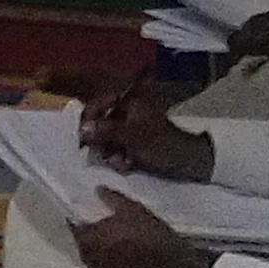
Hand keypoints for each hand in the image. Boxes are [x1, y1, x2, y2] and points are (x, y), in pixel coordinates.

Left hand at [70, 193, 211, 267]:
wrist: (171, 262)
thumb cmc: (150, 232)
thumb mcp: (133, 209)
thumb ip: (112, 198)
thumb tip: (97, 189)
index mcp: (95, 237)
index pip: (76, 230)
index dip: (77, 224)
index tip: (80, 218)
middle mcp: (94, 257)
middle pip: (82, 247)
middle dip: (84, 238)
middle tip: (92, 230)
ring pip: (90, 261)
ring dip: (91, 252)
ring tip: (101, 244)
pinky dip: (101, 265)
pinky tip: (110, 259)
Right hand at [81, 83, 211, 180]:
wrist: (187, 161)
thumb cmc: (160, 143)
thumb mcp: (131, 136)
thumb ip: (105, 131)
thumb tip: (81, 129)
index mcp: (129, 103)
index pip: (99, 104)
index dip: (88, 118)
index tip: (81, 135)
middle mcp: (128, 113)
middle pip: (101, 123)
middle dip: (100, 140)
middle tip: (99, 153)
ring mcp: (131, 129)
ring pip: (108, 138)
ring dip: (110, 152)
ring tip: (118, 162)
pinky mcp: (135, 144)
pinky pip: (118, 148)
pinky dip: (120, 157)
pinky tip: (127, 165)